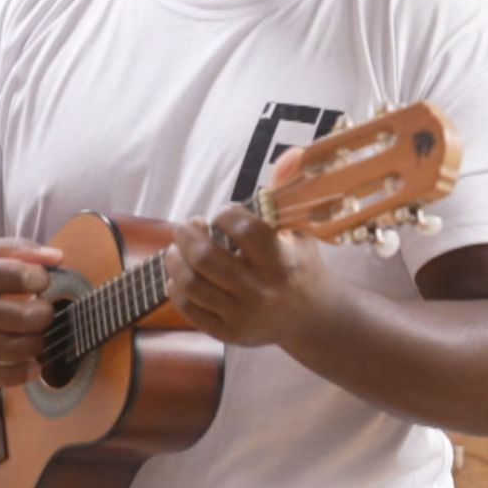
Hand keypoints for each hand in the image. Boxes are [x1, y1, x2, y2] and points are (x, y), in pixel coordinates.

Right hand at [0, 238, 61, 384]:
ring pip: (13, 349)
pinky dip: (21, 374)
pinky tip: (32, 365)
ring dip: (38, 344)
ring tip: (36, 334)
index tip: (40, 281)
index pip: (18, 275)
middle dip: (46, 315)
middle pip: (23, 317)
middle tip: (44, 311)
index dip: (40, 279)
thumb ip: (13, 249)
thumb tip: (59, 258)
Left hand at [164, 150, 333, 348]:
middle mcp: (262, 291)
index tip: (223, 214)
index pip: (242, 229)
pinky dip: (176, 287)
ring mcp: (243, 315)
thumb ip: (288, 192)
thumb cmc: (300, 264)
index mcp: (282, 261)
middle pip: (204, 257)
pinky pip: (188, 308)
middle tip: (187, 226)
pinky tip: (181, 275)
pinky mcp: (229, 333)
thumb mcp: (300, 230)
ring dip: (174, 259)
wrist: (312, 318)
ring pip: (190, 283)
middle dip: (186, 234)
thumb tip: (292, 153)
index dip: (224, 214)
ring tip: (177, 249)